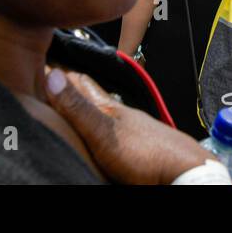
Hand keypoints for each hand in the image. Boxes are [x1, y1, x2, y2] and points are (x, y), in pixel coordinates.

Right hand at [44, 67, 208, 184]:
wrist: (185, 171)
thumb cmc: (148, 154)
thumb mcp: (106, 133)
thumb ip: (80, 109)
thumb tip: (52, 76)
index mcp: (110, 108)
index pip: (82, 83)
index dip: (62, 72)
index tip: (46, 60)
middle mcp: (120, 115)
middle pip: (92, 96)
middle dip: (74, 86)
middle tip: (55, 75)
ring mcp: (130, 129)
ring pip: (102, 111)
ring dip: (86, 106)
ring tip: (72, 101)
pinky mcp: (135, 146)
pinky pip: (111, 129)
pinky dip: (99, 125)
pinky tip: (99, 131)